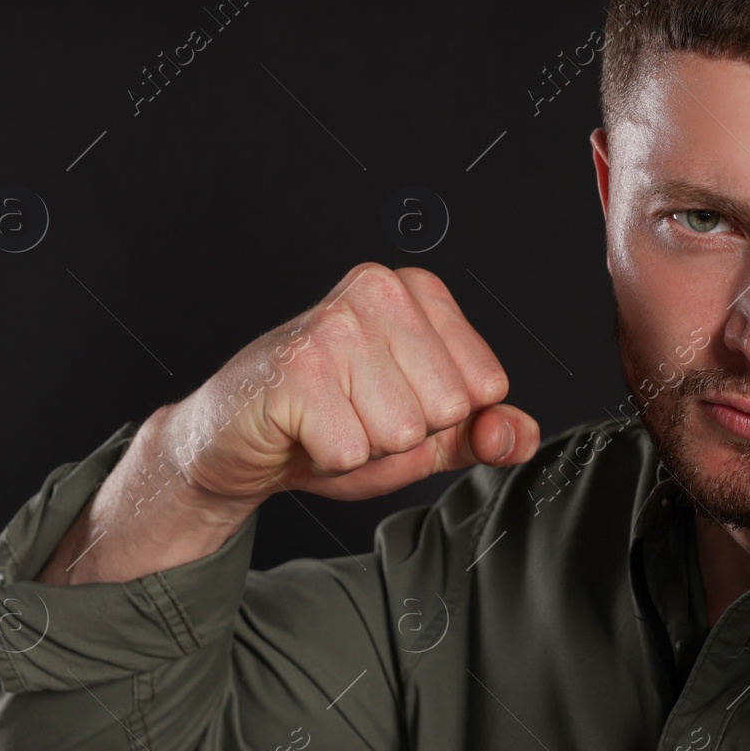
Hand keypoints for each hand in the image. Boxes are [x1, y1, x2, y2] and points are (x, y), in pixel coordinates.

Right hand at [164, 262, 540, 506]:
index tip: (392, 401)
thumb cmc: (330, 425)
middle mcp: (379, 290)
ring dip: (364, 448)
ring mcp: (336, 324)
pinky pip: (352, 451)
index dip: (441, 418)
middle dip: (404, 436)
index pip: (486, 386)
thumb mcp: (424, 433)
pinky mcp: (298, 367)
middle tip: (353, 415)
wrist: (234, 440)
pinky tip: (302, 431)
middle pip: (447, 409)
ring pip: (403, 432)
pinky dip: (329, 460)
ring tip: (328, 422)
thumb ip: (483, 433)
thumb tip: (515, 434)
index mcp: (418, 292)